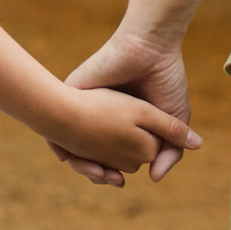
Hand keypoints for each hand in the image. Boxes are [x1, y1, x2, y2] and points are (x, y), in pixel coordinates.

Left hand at [45, 86, 199, 180]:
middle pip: (88, 153)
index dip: (112, 173)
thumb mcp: (174, 120)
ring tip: (95, 171)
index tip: (119, 181)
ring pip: (70, 141)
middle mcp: (102, 115)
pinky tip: (73, 153)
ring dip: (77, 161)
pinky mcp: (73, 90)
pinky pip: (56, 119)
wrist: (151, 48)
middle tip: (107, 178)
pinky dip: (61, 140)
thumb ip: (170, 152)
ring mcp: (86, 103)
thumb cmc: (166, 80)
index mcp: (124, 123)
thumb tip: (154, 179)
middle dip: (94, 171)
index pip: (111, 157)